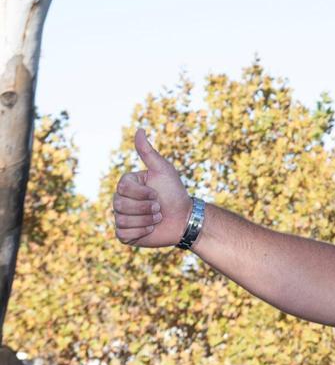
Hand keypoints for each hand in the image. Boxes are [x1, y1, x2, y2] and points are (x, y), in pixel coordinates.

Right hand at [112, 129, 190, 246]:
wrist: (185, 219)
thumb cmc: (175, 193)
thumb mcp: (163, 170)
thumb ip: (148, 152)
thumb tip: (139, 129)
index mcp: (127, 185)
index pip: (122, 188)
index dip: (142, 193)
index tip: (157, 194)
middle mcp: (121, 200)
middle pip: (120, 204)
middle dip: (146, 208)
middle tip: (159, 208)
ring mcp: (122, 217)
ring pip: (122, 220)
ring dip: (146, 220)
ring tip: (158, 218)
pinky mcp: (126, 234)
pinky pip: (123, 234)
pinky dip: (140, 232)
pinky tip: (151, 229)